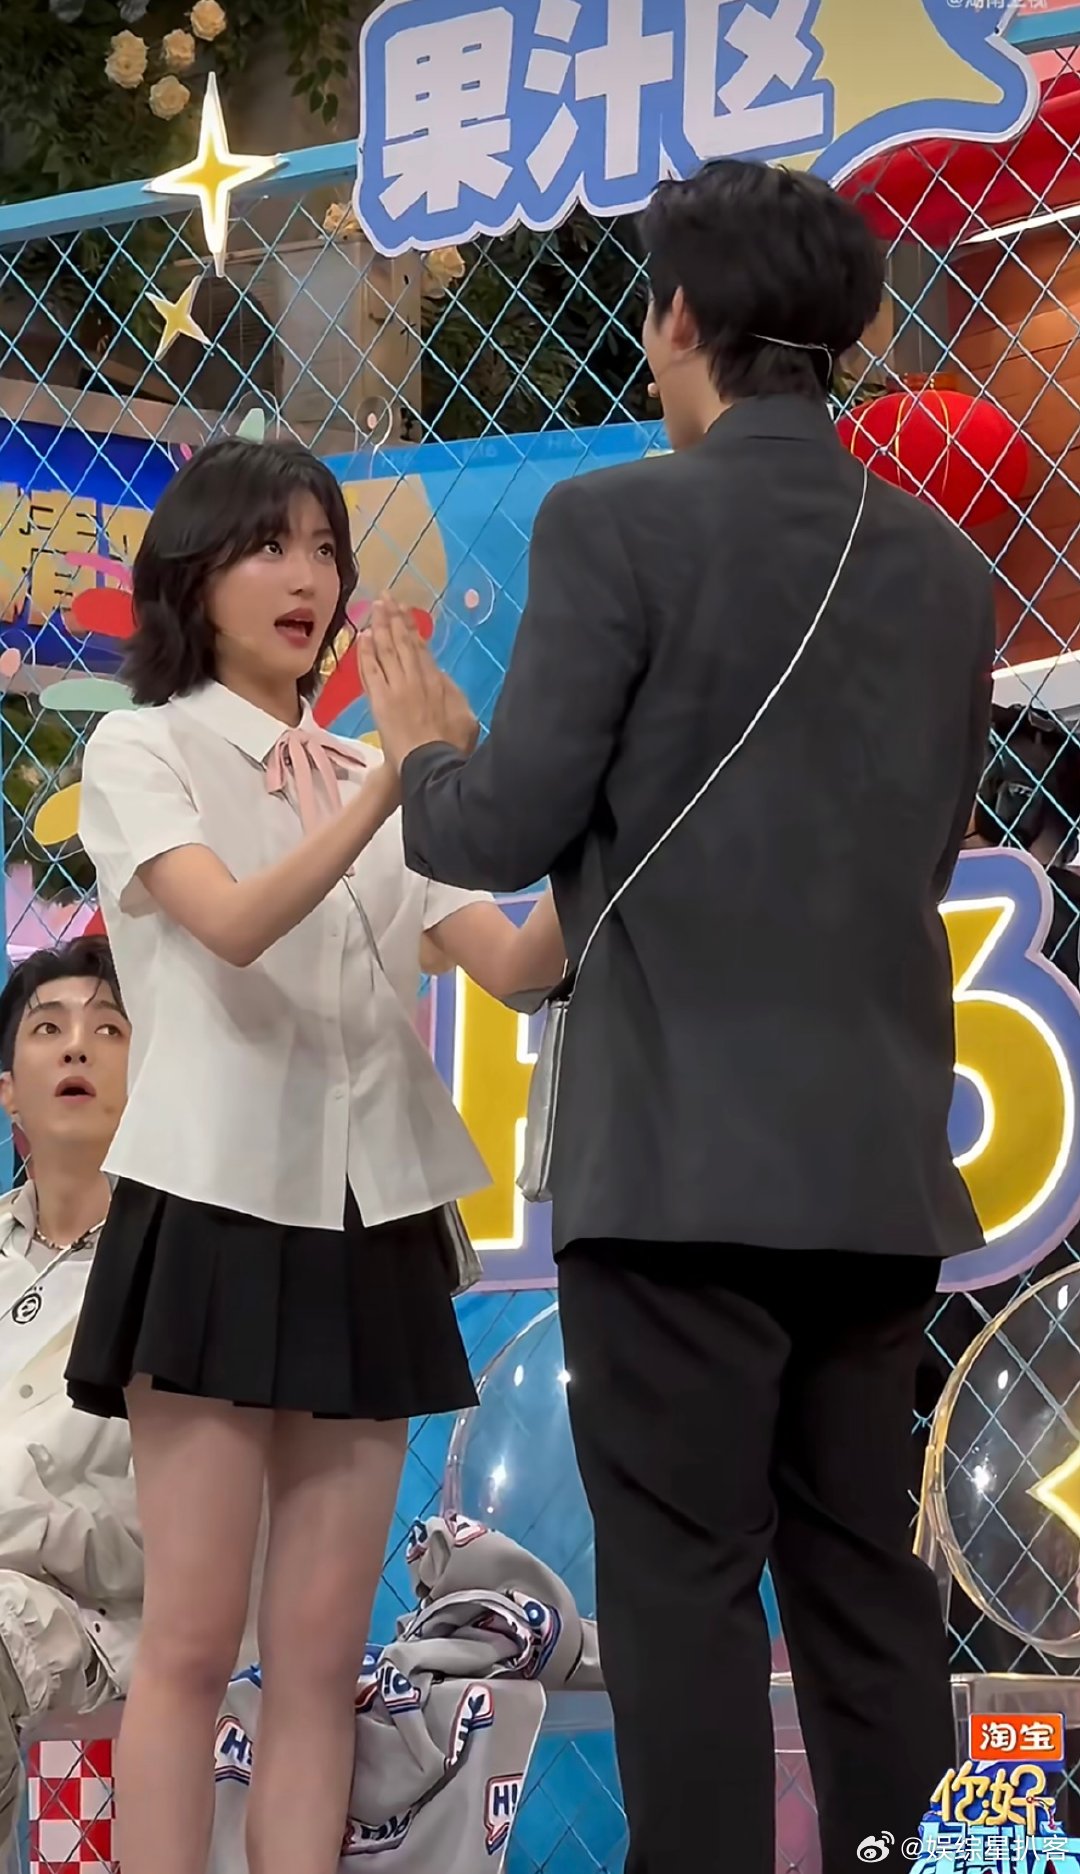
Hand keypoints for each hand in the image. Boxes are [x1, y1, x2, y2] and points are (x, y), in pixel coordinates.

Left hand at [358, 594, 478, 769]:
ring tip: (374, 607)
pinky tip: (363, 637)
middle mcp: (415, 678)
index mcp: (437, 681)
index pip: (420, 648)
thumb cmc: (452, 747)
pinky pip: (370, 671)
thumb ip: (455, 695)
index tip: (405, 611)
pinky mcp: (379, 701)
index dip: (411, 627)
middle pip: (401, 642)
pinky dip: (366, 653)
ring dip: (380, 626)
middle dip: (393, 618)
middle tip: (385, 597)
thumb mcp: (466, 717)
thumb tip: (444, 680)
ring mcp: (395, 688)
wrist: (430, 767)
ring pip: (386, 651)